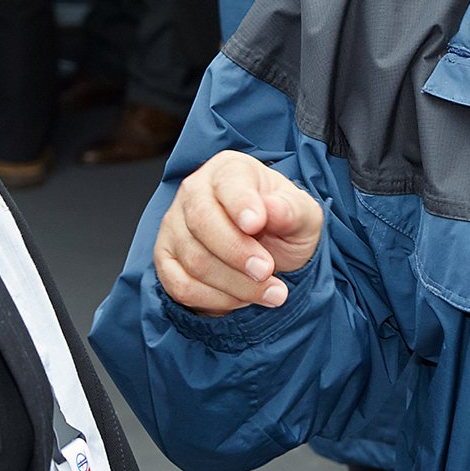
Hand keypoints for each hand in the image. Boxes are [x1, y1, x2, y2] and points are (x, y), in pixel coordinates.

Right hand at [155, 150, 322, 314]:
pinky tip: (241, 300)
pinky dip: (214, 300)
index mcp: (230, 169)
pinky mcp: (165, 260)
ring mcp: (174, 225)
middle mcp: (194, 191)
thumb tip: (272, 208)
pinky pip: (181, 286)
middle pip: (202, 223)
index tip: (256, 225)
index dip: (241, 205)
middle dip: (238, 254)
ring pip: (194, 260)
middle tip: (267, 272)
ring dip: (235, 284)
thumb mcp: (304, 215)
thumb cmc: (285, 225)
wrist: (271, 252)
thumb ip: (292, 210)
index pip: (228, 184)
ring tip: (270, 293)